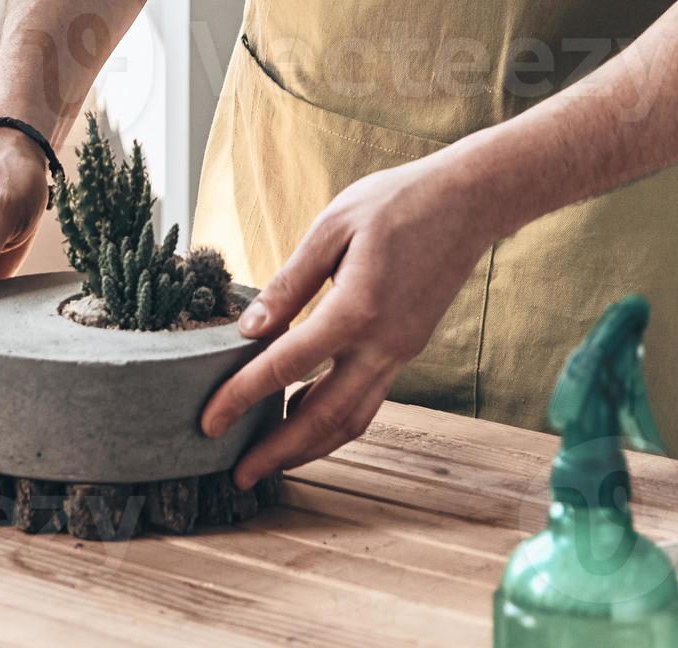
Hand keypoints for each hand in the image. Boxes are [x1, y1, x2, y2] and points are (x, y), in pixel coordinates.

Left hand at [197, 152, 498, 488]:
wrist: (468, 201)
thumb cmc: (397, 202)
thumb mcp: (332, 228)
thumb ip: (289, 283)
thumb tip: (248, 330)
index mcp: (356, 310)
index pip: (285, 367)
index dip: (241, 397)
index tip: (209, 423)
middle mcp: (382, 344)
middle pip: (324, 418)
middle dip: (279, 452)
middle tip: (240, 475)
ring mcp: (401, 352)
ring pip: (353, 419)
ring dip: (310, 446)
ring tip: (271, 458)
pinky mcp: (409, 349)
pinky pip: (369, 399)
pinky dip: (335, 419)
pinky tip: (306, 412)